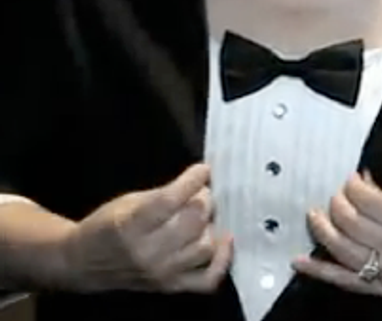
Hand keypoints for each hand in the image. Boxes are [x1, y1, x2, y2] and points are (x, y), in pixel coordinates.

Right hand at [63, 163, 232, 292]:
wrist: (82, 263)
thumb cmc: (107, 225)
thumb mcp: (128, 202)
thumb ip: (164, 194)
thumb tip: (202, 182)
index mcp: (130, 226)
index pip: (170, 201)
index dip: (192, 181)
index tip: (203, 169)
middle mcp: (147, 254)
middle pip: (193, 222)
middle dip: (204, 201)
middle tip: (202, 193)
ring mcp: (161, 274)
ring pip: (204, 247)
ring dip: (209, 226)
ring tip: (202, 216)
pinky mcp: (171, 287)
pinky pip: (208, 279)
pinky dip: (222, 260)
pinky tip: (224, 240)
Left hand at [294, 172, 381, 304]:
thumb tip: (362, 184)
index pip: (368, 201)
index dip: (353, 187)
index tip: (350, 180)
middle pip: (350, 223)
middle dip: (337, 204)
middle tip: (336, 195)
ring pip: (341, 249)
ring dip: (323, 229)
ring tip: (315, 215)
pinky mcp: (381, 289)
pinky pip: (343, 280)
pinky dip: (319, 271)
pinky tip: (299, 261)